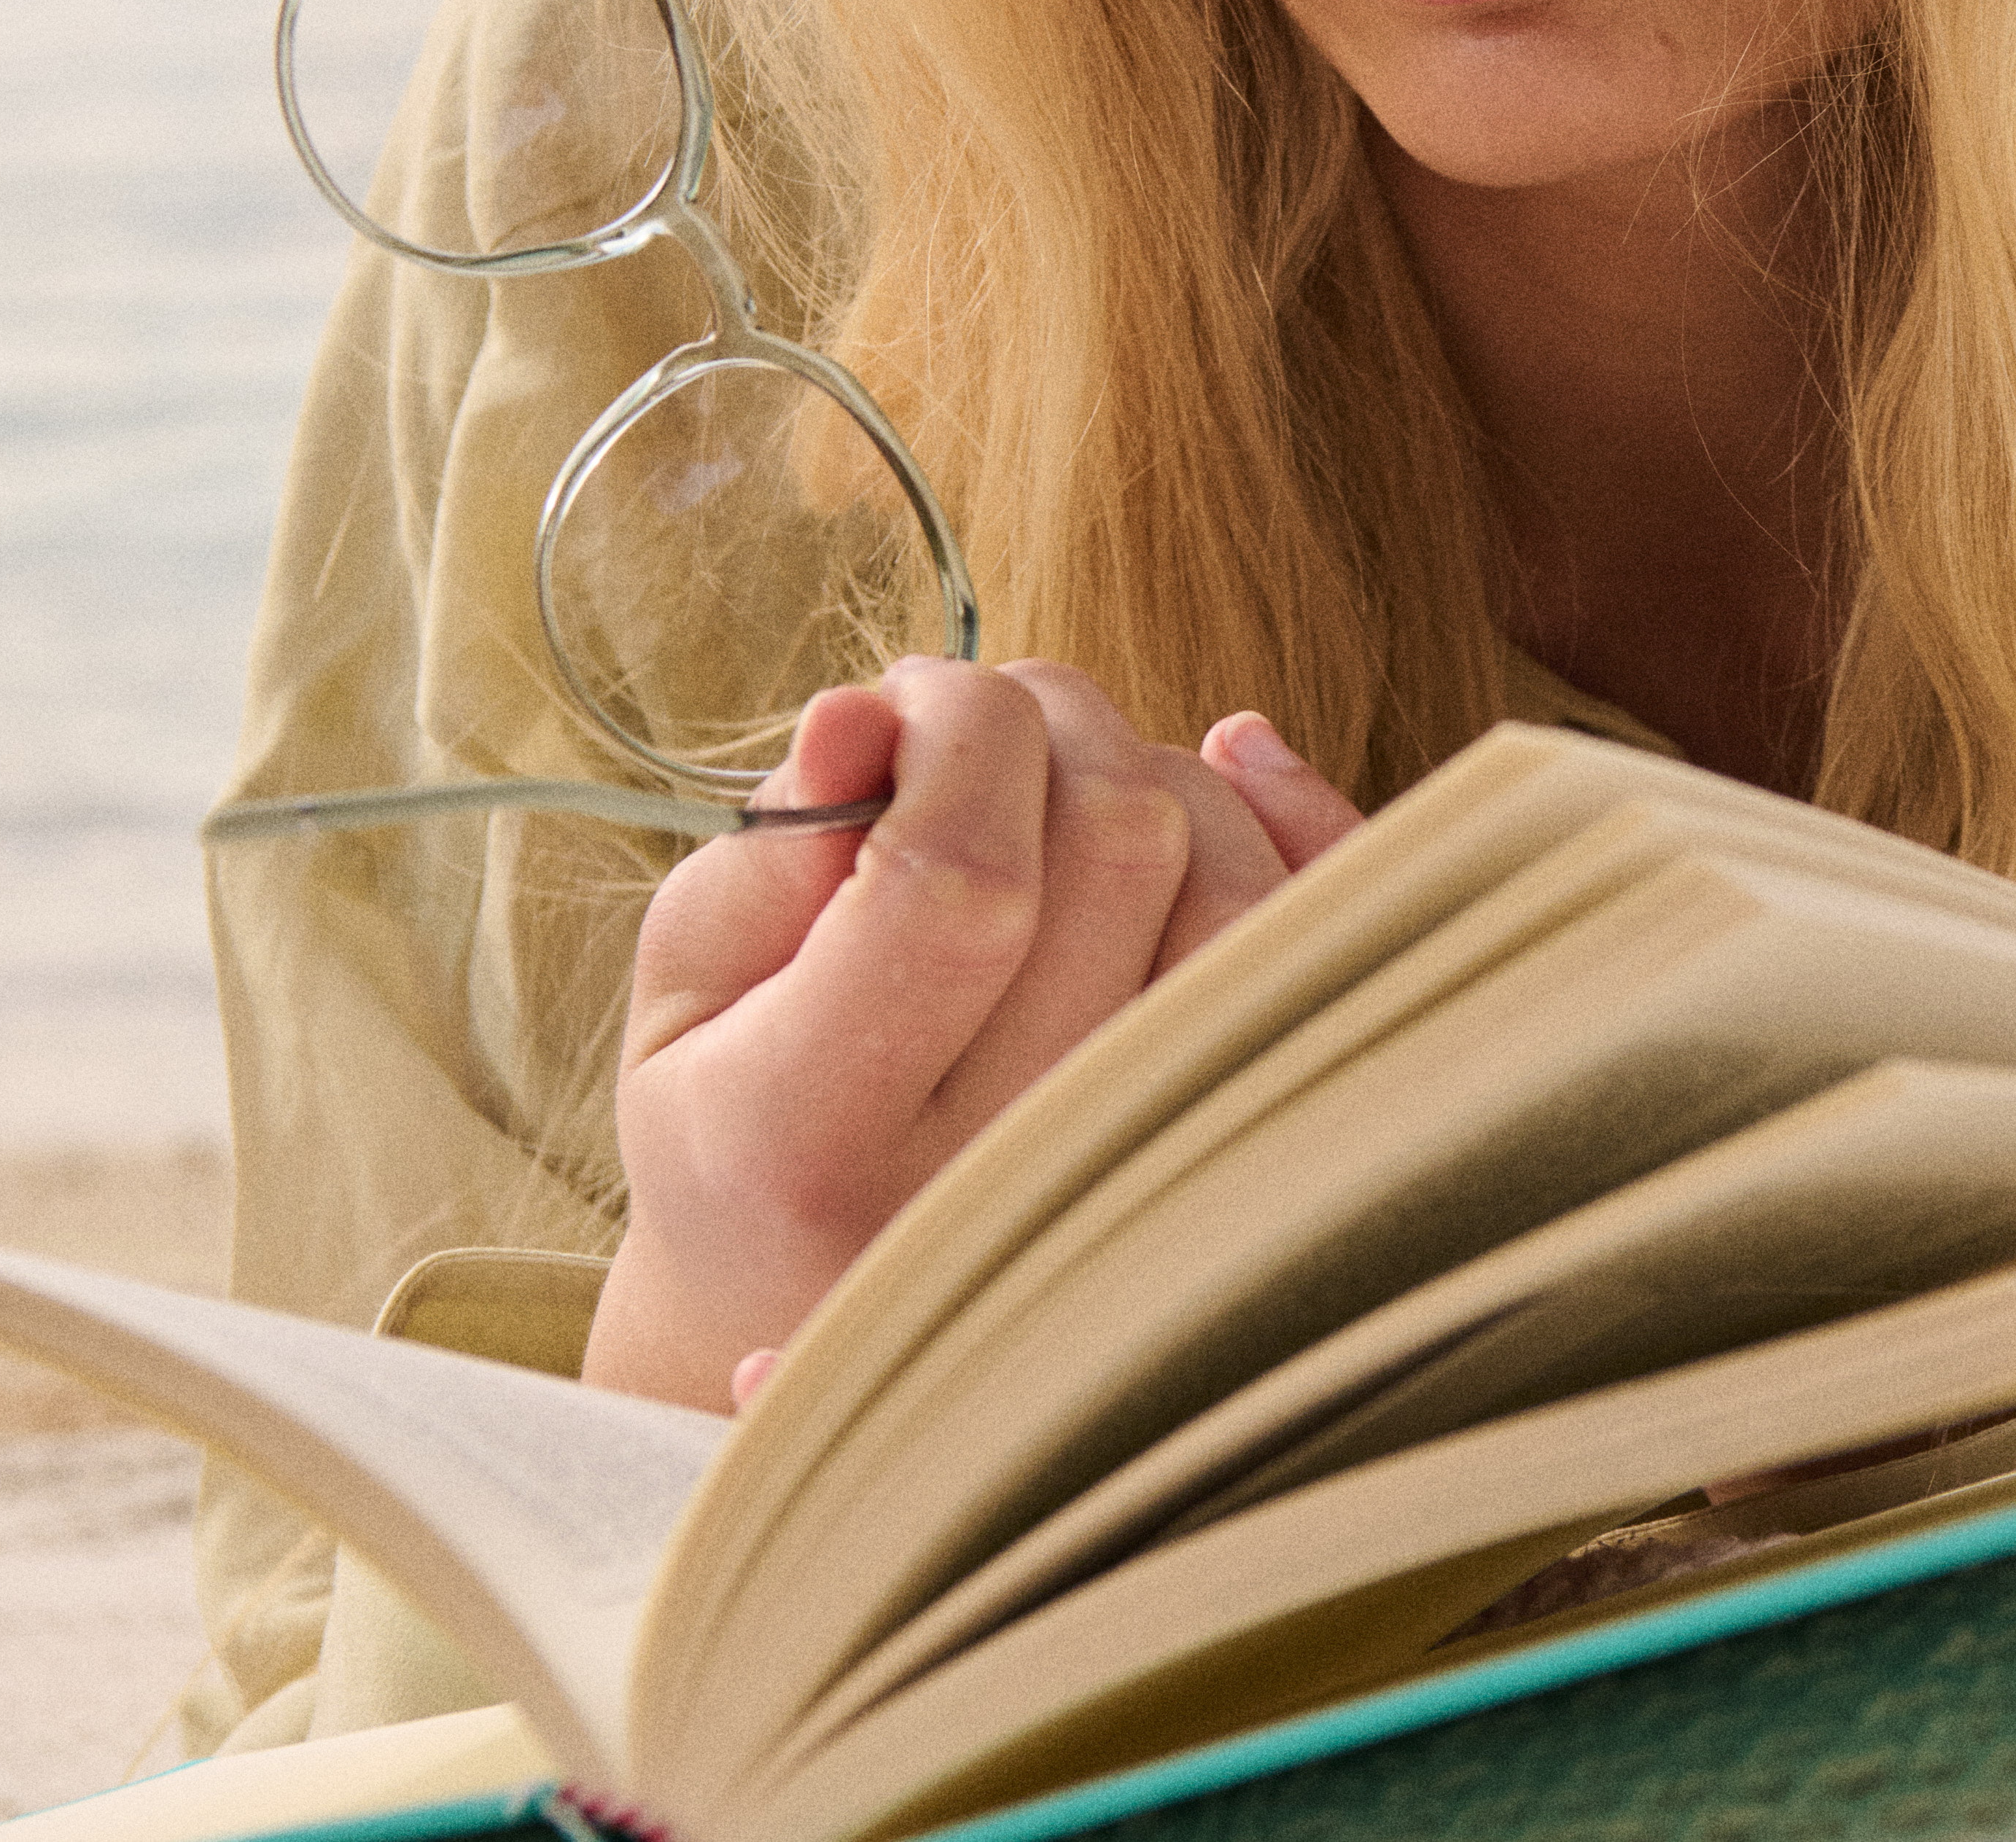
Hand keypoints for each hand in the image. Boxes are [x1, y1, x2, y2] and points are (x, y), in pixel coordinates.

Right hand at [582, 660, 1359, 1410]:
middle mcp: (998, 1195)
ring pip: (1234, 886)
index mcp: (816, 1144)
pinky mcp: (1244, 1181)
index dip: (958, 732)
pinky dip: (1290, 820)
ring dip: (1157, 771)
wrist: (809, 1311)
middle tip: (977, 727)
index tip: (907, 704)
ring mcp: (1138, 1200)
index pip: (959, 880)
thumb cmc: (736, 1116)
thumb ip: (778, 843)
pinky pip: (1324, 954)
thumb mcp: (691, 986)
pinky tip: (1223, 767)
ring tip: (1057, 785)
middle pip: (1119, 846)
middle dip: (1053, 720)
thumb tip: (868, 712)